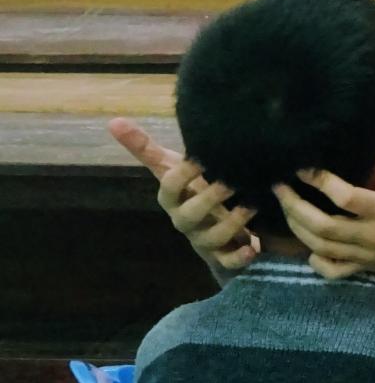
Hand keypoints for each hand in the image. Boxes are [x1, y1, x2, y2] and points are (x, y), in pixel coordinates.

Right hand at [109, 118, 257, 268]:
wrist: (209, 222)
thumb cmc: (189, 188)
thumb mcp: (170, 167)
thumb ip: (145, 147)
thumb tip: (114, 121)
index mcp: (172, 198)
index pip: (169, 187)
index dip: (182, 174)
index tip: (200, 159)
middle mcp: (185, 220)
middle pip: (190, 214)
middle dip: (210, 199)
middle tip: (231, 182)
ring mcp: (203, 239)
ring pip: (213, 237)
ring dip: (232, 223)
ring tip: (251, 206)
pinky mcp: (222, 255)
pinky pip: (228, 261)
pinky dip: (240, 256)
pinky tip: (254, 246)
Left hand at [273, 131, 374, 281]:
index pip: (346, 198)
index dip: (321, 182)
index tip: (304, 167)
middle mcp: (372, 236)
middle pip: (322, 225)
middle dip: (295, 205)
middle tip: (279, 186)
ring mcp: (366, 255)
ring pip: (320, 246)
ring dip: (297, 226)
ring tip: (284, 205)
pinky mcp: (365, 267)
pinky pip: (332, 270)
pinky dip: (315, 260)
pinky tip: (307, 244)